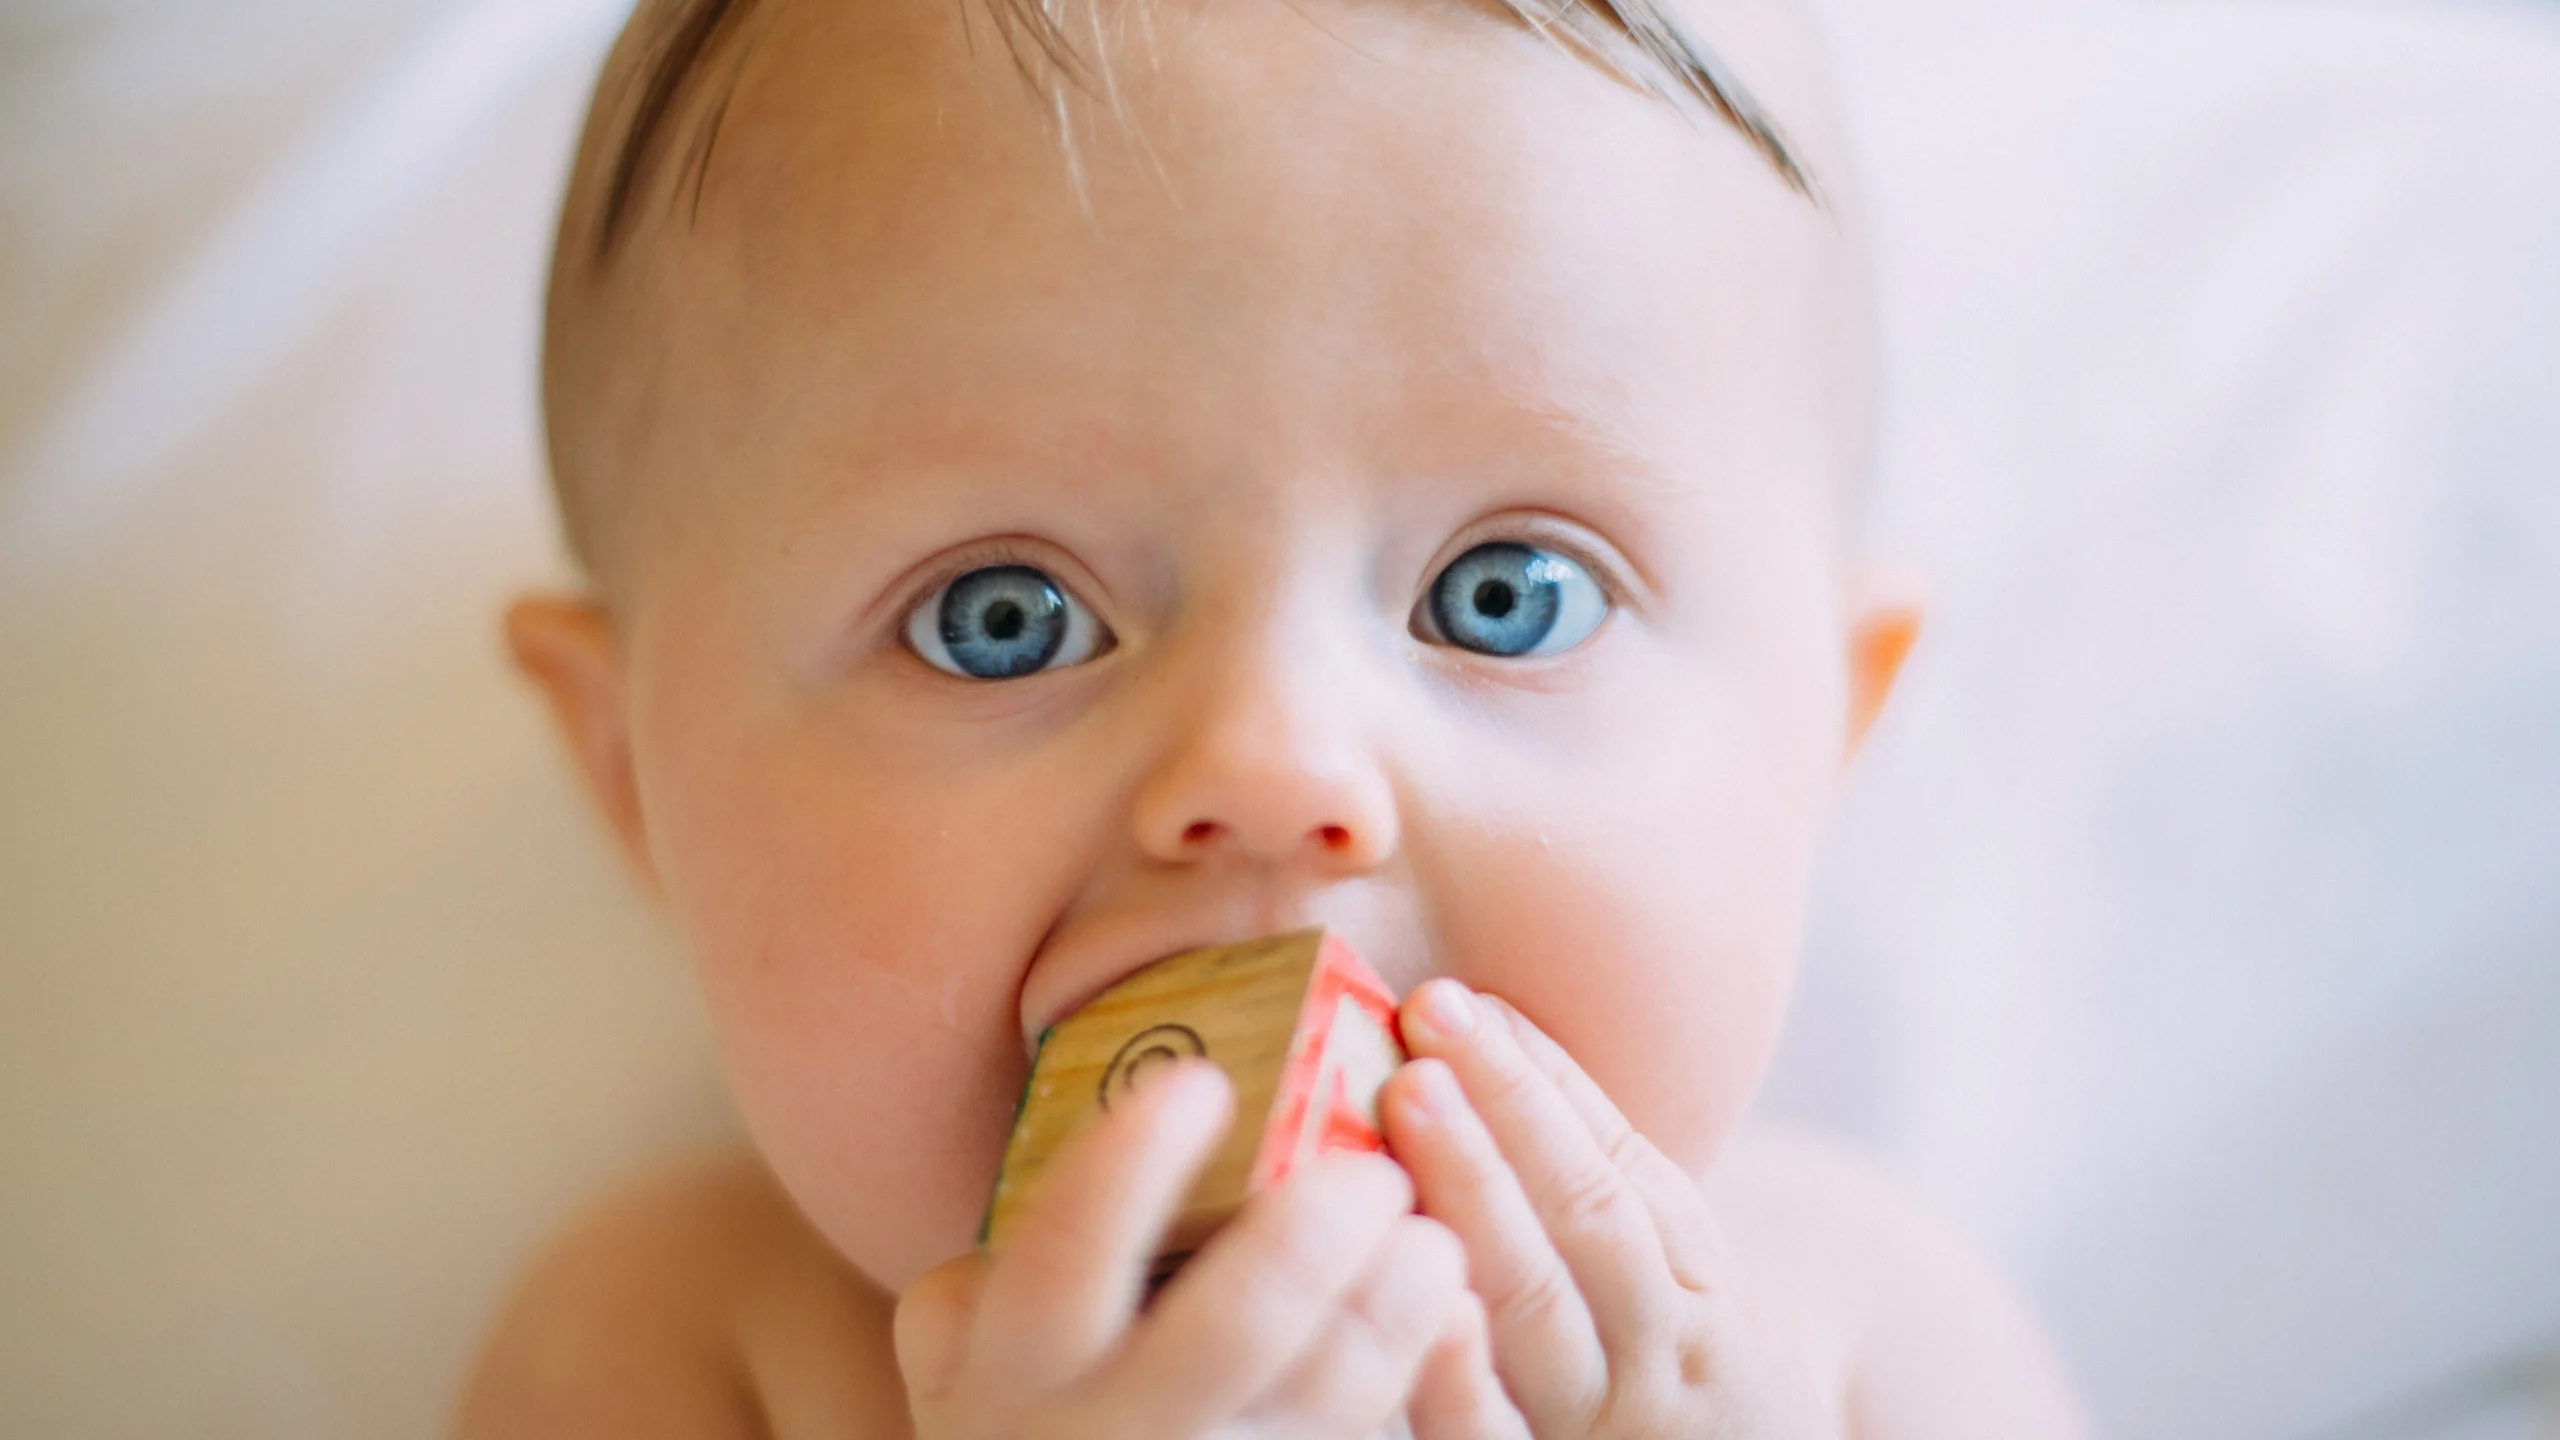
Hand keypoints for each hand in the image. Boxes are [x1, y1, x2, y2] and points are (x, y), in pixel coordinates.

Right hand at [895, 1060, 1488, 1438]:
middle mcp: (1116, 1432)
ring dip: (1395, 1305)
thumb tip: (1062, 1154)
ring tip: (1432, 1236)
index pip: (1069, 1250)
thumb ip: (981, 1285)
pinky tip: (1443, 1319)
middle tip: (1372, 1167)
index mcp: (1019, 1372)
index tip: (1199, 1081)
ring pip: (1335, 1396)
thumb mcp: (963, 1375)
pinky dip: (1417, 1375)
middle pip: (1238, 1325)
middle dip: (1315, 1231)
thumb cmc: (1026, 1434)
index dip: (1133, 1162)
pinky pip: (1363, 1438)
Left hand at [1384, 982, 1830, 1439]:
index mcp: (1698, 1291)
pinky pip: (1497, 1437)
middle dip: (1504, 1111)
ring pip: (1546, 1304)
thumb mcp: (1684, 1301)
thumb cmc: (1685, 1406)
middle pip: (1588, 1219)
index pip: (1621, 1168)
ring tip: (1410, 1100)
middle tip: (1427, 1023)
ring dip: (1476, 1193)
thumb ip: (1608, 1201)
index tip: (1464, 999)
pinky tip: (1427, 1307)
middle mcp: (1665, 1353)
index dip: (1541, 1079)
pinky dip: (1462, 1375)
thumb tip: (1497, 1048)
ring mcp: (1609, 1425)